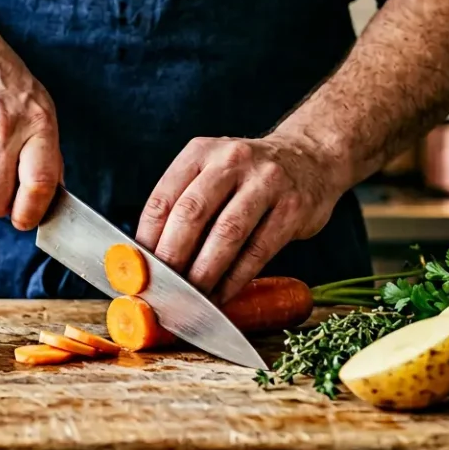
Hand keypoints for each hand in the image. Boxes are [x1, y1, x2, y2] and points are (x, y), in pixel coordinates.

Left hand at [134, 134, 348, 301]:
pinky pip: (258, 250)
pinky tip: (221, 296)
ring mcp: (265, 183)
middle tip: (161, 288)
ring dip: (204, 272)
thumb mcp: (211, 171)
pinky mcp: (292, 209)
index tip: (138, 268)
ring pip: (226, 234)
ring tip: (190, 297)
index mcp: (200, 152)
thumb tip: (147, 257)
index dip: (147, 238)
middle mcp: (231, 162)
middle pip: (192, 214)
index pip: (163, 199)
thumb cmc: (248, 176)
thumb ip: (183, 204)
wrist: (311, 157)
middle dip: (172, 257)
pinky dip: (235, 279)